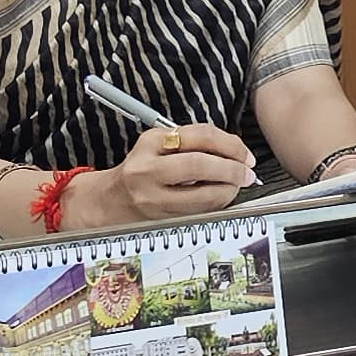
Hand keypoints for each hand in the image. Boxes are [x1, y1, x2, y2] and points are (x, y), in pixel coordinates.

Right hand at [70, 124, 254, 228]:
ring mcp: (153, 197)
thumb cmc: (140, 169)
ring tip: (237, 186)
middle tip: (248, 172)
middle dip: (232, 169)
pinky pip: (197, 212)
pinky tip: (221, 198)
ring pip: (203, 195)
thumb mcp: (158, 145)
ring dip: (229, 191)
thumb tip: (234, 150)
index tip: (244, 154)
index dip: (230, 144)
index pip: (199, 136)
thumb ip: (192, 142)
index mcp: (151, 142)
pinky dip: (216, 205)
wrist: (107, 201)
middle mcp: (148, 169)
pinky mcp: (160, 219)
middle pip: (200, 165)